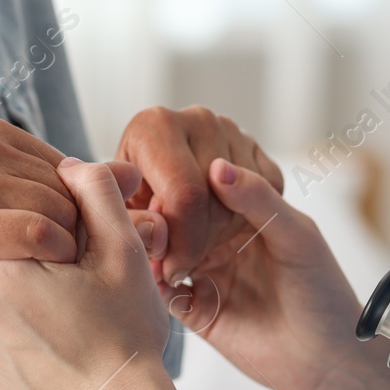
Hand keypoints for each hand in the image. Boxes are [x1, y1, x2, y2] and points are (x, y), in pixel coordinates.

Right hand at [0, 116, 144, 356]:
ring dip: (59, 253)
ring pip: (60, 210)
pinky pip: (42, 234)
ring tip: (32, 277)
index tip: (50, 247)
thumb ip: (74, 191)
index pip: (69, 167)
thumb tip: (133, 173)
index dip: (73, 214)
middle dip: (71, 233)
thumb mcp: (14, 215)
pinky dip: (48, 262)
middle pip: (68, 188)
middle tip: (47, 270)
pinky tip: (31, 282)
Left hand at [0, 159, 170, 389]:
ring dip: (19, 292)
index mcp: (4, 261)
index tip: (84, 260)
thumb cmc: (126, 334)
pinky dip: (9, 326)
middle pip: (3, 251)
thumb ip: (96, 193)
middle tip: (78, 291)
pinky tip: (45, 338)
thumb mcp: (123, 251)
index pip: (21, 219)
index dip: (59, 234)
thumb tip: (68, 162)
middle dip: (35, 260)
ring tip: (64, 317)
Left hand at [115, 106, 282, 282]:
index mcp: (155, 126)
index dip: (182, 244)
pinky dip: (246, 223)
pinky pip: (267, 197)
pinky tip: (214, 230)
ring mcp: (231, 129)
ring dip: (221, 237)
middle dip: (199, 244)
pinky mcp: (258, 148)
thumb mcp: (122, 221)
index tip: (172, 272)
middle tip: (179, 265)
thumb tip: (159, 236)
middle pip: (216, 198)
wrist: (150, 193)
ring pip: (244, 201)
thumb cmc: (132, 210)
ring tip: (191, 246)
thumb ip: (136, 229)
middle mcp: (196, 118)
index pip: (186, 194)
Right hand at [167, 159, 365, 389]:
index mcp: (245, 215)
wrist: (329, 359)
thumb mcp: (297, 235)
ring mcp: (206, 275)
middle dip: (162, 215)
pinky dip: (153, 281)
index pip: (203, 189)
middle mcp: (220, 242)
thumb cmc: (324, 292)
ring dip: (155, 247)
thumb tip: (217, 166)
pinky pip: (164, 292)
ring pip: (165, 253)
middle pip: (177, 219)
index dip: (184, 184)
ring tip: (153, 245)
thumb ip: (258, 200)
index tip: (169, 183)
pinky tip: (158, 275)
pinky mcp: (196, 310)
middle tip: (154, 217)